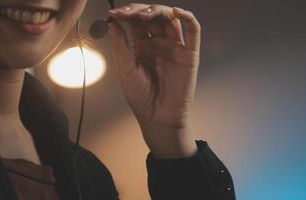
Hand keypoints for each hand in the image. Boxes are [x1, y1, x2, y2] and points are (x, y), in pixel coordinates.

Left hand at [108, 3, 200, 158]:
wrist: (158, 117)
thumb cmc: (141, 98)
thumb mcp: (125, 69)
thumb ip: (120, 45)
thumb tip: (112, 22)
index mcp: (142, 46)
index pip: (136, 22)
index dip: (126, 14)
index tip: (114, 13)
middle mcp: (159, 43)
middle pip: (153, 16)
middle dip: (139, 10)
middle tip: (126, 12)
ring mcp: (175, 47)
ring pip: (171, 18)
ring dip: (158, 11)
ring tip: (144, 14)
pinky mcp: (190, 53)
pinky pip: (193, 31)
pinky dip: (188, 17)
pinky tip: (177, 12)